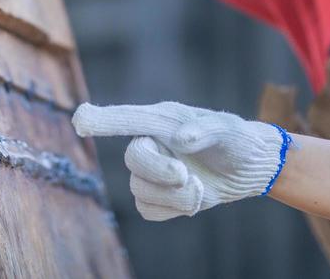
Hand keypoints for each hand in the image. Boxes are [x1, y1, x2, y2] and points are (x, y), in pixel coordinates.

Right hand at [73, 101, 288, 220]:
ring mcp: (153, 170)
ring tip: (198, 188)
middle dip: (159, 172)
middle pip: (133, 160)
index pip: (127, 118)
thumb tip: (181, 138)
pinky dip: (171, 210)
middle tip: (185, 175)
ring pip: (140, 189)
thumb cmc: (237, 140)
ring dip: (173, 196)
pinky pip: (148, 210)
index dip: (103, 120)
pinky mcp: (159, 195)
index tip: (80, 119)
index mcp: (163, 119)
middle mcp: (152, 142)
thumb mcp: (228, 131)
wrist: (248, 168)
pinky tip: (192, 199)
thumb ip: (206, 130)